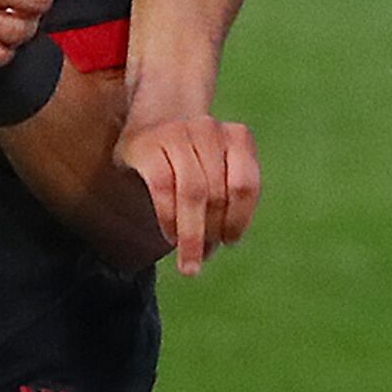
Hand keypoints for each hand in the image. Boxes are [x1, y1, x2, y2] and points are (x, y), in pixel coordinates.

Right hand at [119, 114, 261, 276]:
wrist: (145, 129)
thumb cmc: (186, 162)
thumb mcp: (214, 173)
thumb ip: (223, 202)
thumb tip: (213, 248)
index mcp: (236, 136)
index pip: (245, 184)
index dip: (239, 219)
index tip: (230, 242)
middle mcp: (208, 129)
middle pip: (218, 191)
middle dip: (213, 229)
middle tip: (205, 255)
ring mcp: (177, 133)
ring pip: (193, 193)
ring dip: (193, 234)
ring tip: (190, 262)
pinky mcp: (148, 146)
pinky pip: (164, 189)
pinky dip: (170, 219)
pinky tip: (171, 238)